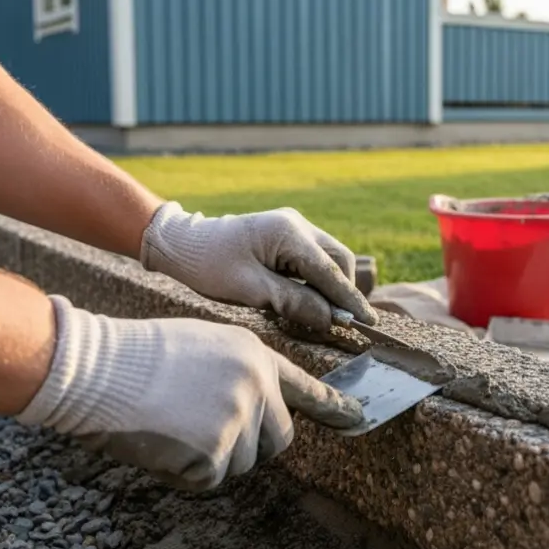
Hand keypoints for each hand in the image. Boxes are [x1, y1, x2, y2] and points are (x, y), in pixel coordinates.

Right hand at [16, 296, 362, 490]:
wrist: (99, 367)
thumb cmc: (138, 355)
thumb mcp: (203, 346)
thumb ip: (238, 374)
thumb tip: (254, 410)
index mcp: (254, 355)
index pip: (304, 388)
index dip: (334, 407)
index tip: (358, 419)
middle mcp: (256, 384)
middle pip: (278, 439)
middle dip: (253, 446)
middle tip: (211, 434)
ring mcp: (239, 417)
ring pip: (243, 463)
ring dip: (212, 458)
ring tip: (174, 424)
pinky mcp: (217, 450)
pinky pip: (210, 478)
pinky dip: (186, 471)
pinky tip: (163, 440)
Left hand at [139, 202, 377, 331]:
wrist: (180, 243)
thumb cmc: (208, 265)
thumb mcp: (250, 290)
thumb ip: (294, 302)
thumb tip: (330, 319)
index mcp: (288, 233)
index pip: (330, 271)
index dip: (350, 299)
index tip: (368, 322)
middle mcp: (296, 225)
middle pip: (338, 259)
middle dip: (344, 290)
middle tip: (347, 323)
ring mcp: (292, 228)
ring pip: (328, 258)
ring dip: (331, 286)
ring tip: (329, 316)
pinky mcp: (284, 237)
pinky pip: (312, 259)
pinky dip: (317, 280)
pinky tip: (310, 302)